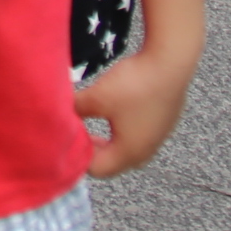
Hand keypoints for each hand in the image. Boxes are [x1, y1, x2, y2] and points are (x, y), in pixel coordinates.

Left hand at [72, 41, 193, 177]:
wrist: (171, 61)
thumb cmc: (134, 84)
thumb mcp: (96, 97)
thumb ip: (75, 110)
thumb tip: (60, 114)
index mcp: (129, 153)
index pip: (97, 169)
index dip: (79, 155)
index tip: (70, 133)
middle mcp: (147, 150)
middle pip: (113, 160)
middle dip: (94, 147)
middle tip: (81, 128)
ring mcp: (159, 136)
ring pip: (128, 145)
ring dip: (111, 135)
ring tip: (98, 114)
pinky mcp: (165, 120)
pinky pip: (140, 131)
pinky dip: (126, 124)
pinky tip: (119, 104)